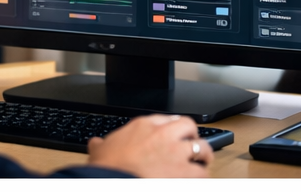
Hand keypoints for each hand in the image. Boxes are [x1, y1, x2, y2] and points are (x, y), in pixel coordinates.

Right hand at [86, 114, 213, 176]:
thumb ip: (102, 144)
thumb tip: (96, 144)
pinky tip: (197, 181)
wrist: (115, 181)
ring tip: (202, 164)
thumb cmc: (109, 167)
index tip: (174, 134)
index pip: (166, 118)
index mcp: (143, 125)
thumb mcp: (101, 149)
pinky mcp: (185, 174)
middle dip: (193, 136)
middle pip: (189, 125)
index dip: (172, 127)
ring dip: (203, 157)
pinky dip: (202, 178)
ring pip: (202, 148)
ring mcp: (176, 153)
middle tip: (192, 145)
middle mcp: (163, 135)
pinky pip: (204, 173)